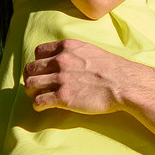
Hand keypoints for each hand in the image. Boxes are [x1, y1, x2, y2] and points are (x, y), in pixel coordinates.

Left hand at [22, 39, 137, 115]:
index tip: (42, 70)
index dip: (38, 62)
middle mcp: (61, 61)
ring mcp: (61, 79)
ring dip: (31, 92)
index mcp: (67, 47)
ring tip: (37, 97)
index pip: (38, 52)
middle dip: (31, 78)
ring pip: (31, 85)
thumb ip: (73, 52)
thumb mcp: (90, 50)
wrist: (124, 83)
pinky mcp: (63, 97)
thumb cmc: (112, 68)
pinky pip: (39, 101)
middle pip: (31, 69)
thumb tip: (63, 59)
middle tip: (36, 86)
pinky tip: (42, 107)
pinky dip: (37, 105)